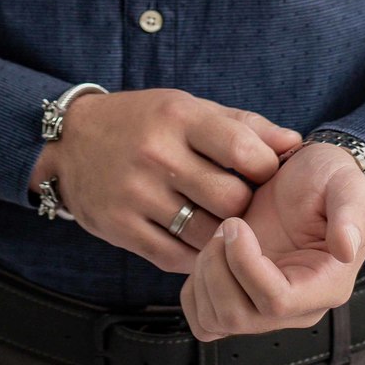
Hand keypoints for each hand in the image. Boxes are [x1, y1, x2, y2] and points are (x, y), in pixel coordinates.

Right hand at [28, 88, 301, 273]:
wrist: (70, 142)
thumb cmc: (142, 121)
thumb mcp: (187, 107)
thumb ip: (242, 125)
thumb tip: (294, 143)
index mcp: (178, 118)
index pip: (242, 149)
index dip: (266, 167)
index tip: (264, 173)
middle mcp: (156, 155)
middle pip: (229, 198)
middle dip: (246, 206)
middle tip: (243, 204)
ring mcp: (136, 195)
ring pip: (206, 234)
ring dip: (222, 235)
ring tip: (222, 224)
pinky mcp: (120, 228)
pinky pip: (174, 256)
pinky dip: (193, 254)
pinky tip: (196, 239)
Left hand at [179, 141, 364, 340]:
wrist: (311, 177)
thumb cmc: (331, 182)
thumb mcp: (348, 187)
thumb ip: (351, 215)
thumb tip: (346, 247)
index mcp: (325, 286)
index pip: (276, 302)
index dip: (246, 266)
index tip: (236, 224)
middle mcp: (295, 307)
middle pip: (238, 316)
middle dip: (218, 268)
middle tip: (225, 226)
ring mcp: (264, 307)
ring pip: (216, 321)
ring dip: (204, 275)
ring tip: (218, 235)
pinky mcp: (240, 299)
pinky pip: (204, 320)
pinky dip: (194, 292)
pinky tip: (209, 254)